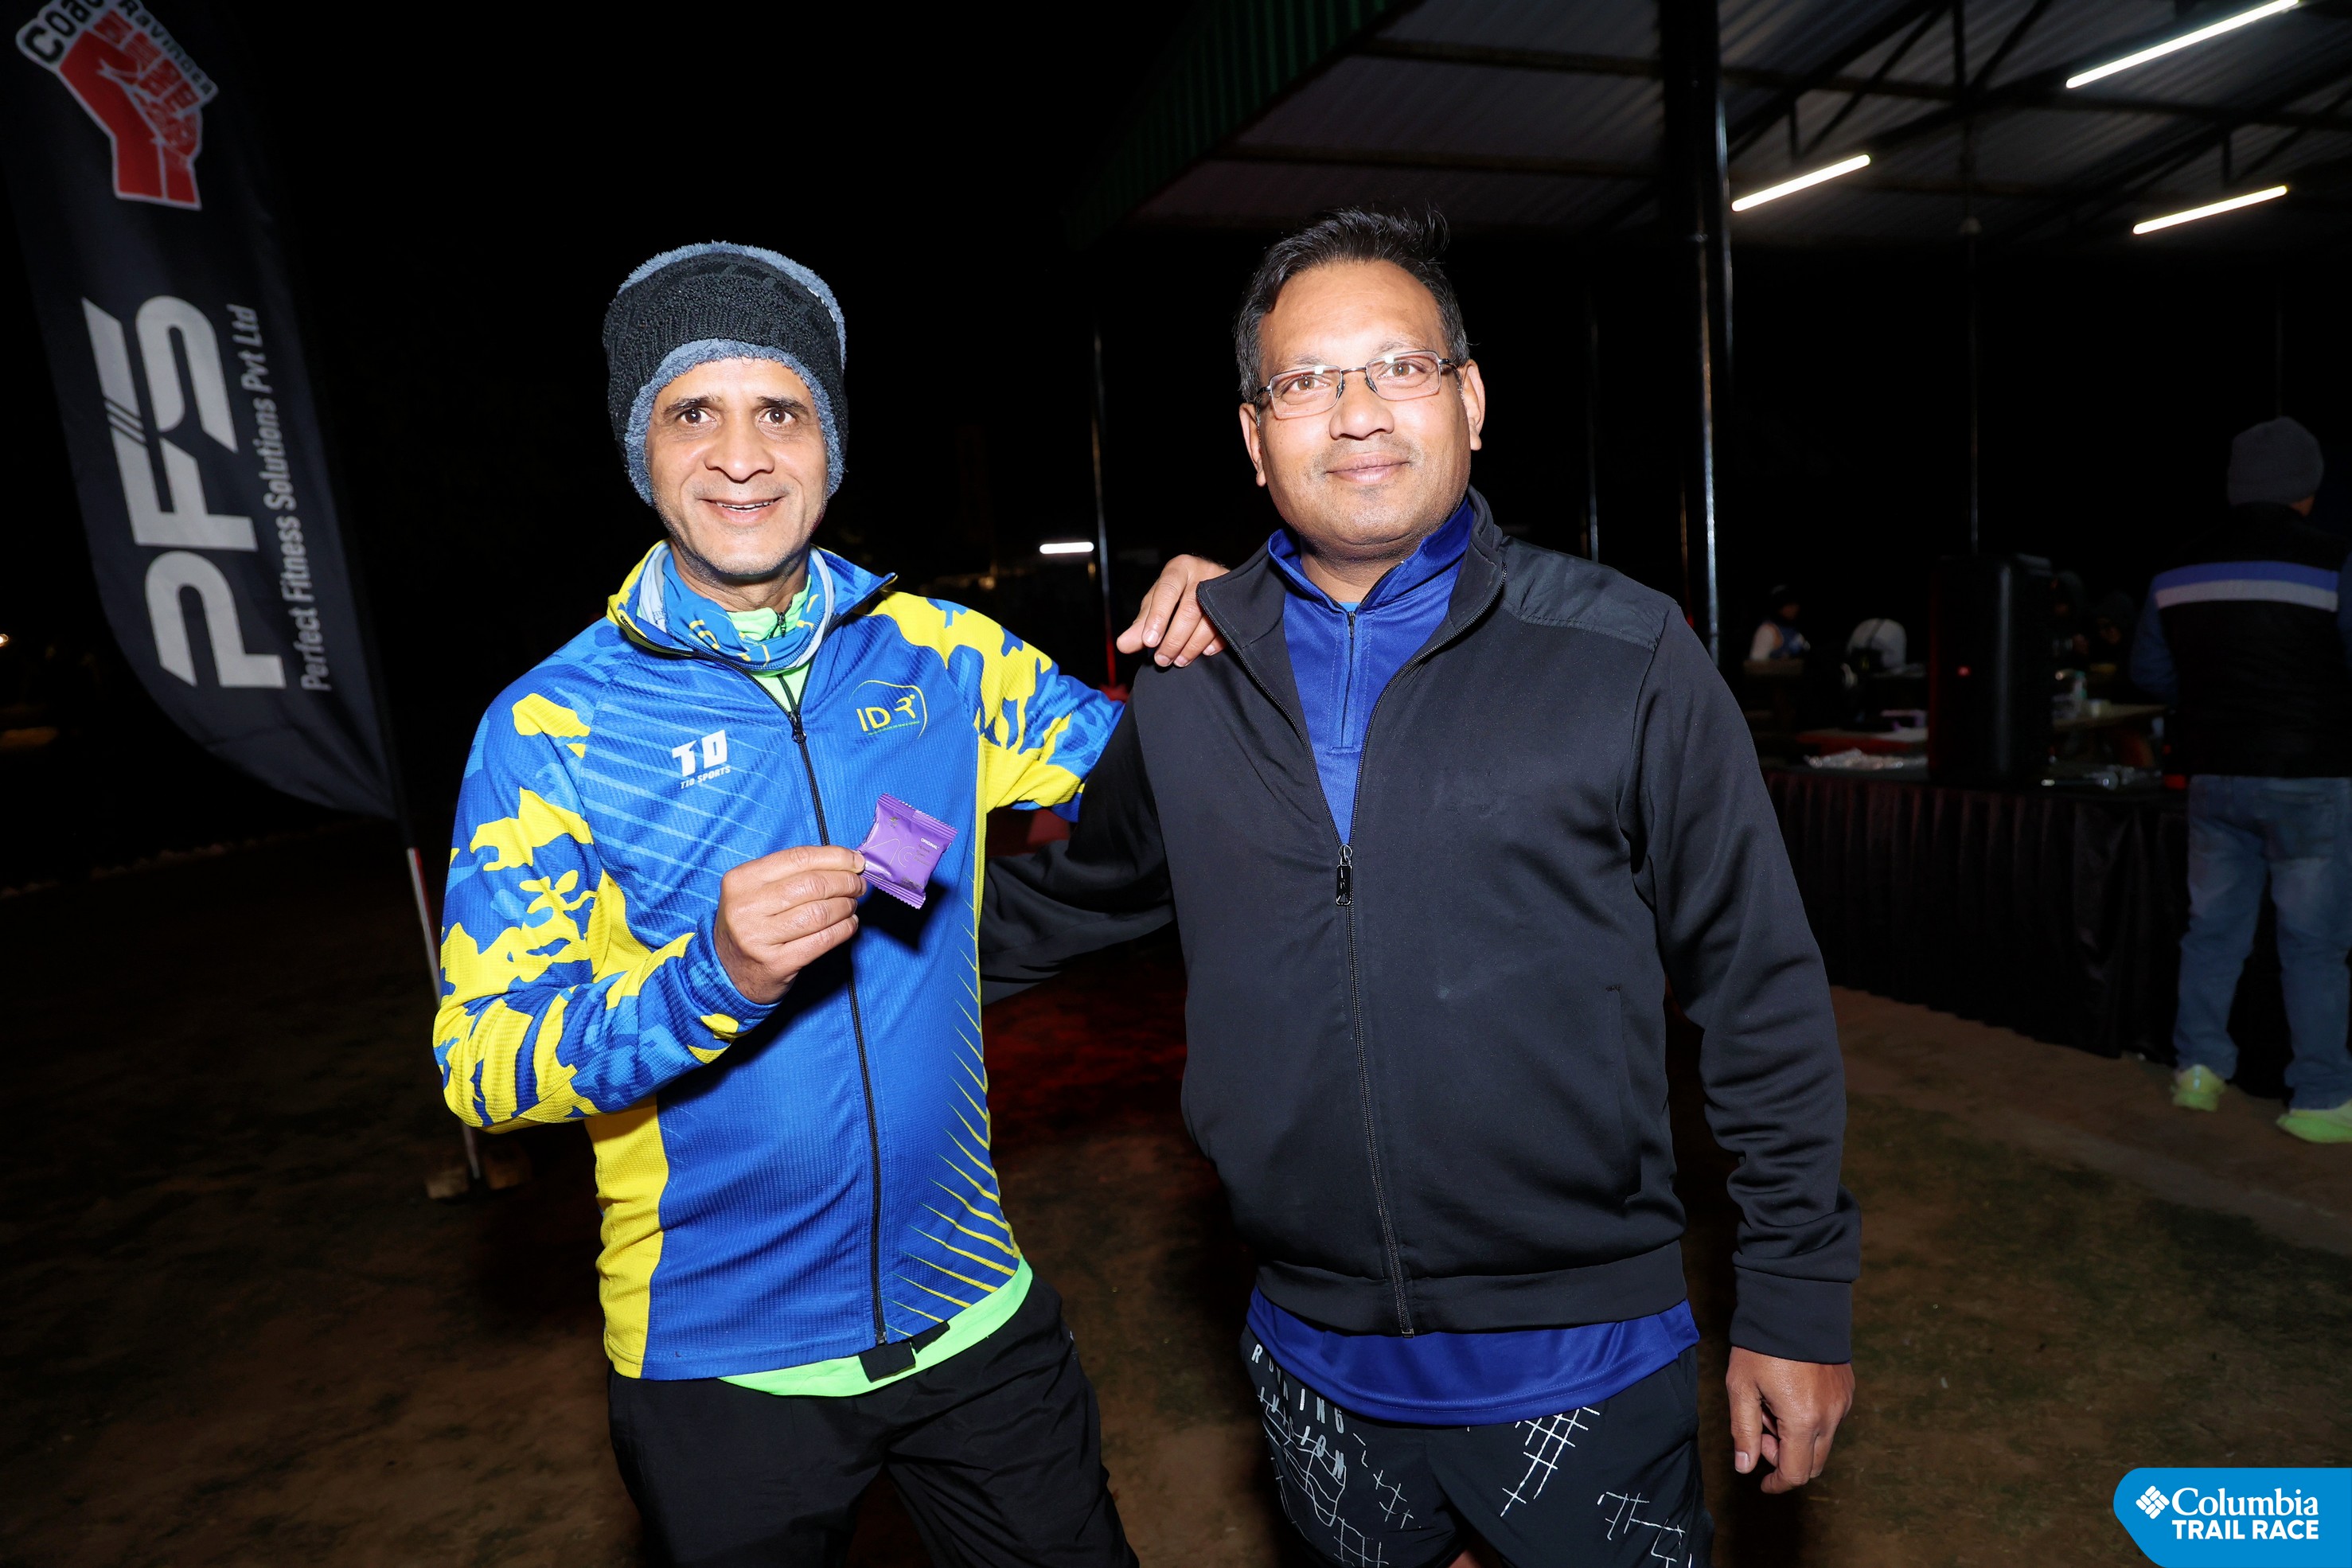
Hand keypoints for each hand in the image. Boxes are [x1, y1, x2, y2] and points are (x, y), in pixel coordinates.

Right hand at [712, 845, 866, 1003]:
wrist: (726, 972)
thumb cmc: (751, 925)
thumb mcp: (755, 892)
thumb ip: (792, 874)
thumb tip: (845, 861)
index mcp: (741, 880)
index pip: (798, 858)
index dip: (834, 857)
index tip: (856, 861)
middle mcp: (747, 907)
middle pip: (812, 885)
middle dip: (845, 882)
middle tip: (858, 886)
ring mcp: (759, 937)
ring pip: (819, 913)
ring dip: (846, 906)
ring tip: (852, 905)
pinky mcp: (776, 963)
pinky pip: (822, 940)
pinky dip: (844, 929)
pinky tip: (849, 924)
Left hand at [1117, 554, 1227, 667]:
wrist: (1212, 585)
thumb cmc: (1178, 594)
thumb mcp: (1156, 604)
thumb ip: (1141, 625)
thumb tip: (1123, 645)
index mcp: (1179, 568)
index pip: (1167, 591)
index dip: (1158, 617)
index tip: (1149, 642)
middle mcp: (1203, 572)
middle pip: (1189, 609)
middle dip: (1174, 639)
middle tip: (1162, 660)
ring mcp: (1224, 586)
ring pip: (1209, 620)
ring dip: (1191, 646)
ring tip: (1178, 661)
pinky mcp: (1237, 601)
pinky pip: (1227, 627)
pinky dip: (1213, 644)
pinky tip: (1203, 653)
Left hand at [1726, 1347, 1853, 1493]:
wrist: (1795, 1304)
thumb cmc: (1762, 1346)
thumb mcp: (1742, 1388)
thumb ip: (1744, 1431)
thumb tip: (1745, 1466)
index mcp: (1803, 1421)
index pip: (1796, 1473)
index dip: (1778, 1483)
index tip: (1762, 1482)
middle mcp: (1830, 1417)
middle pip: (1813, 1463)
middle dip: (1785, 1459)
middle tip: (1761, 1432)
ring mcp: (1843, 1403)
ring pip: (1822, 1441)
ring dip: (1797, 1438)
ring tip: (1772, 1404)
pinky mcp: (1848, 1389)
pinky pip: (1831, 1419)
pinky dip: (1810, 1420)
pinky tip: (1789, 1394)